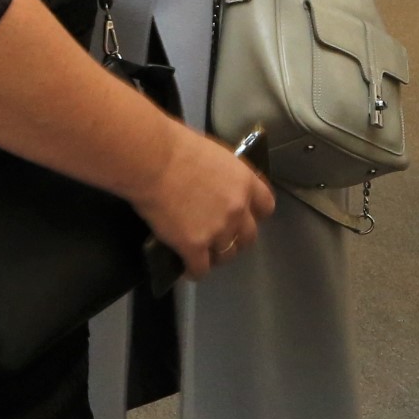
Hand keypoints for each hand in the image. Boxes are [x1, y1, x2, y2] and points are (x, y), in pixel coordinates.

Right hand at [133, 126, 273, 278]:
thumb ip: (224, 176)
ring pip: (226, 255)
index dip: (254, 214)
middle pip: (248, 237)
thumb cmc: (176, 146)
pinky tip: (187, 268)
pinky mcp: (194, 246)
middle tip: (221, 237)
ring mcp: (218, 230)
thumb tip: (217, 185)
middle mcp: (238, 209)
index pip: (266, 206)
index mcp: (245, 182)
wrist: (153, 160)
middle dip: (236, 239)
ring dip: (216, 255)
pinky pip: (200, 269)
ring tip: (203, 254)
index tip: (244, 216)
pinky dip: (194, 271)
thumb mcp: (214, 155)